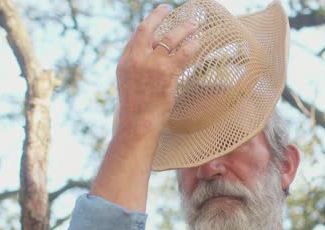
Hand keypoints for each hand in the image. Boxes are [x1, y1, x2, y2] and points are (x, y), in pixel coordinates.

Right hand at [114, 4, 199, 137]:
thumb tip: (153, 54)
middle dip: (159, 15)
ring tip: (193, 26)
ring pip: (170, 39)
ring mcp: (152, 64)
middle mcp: (137, 59)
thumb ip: (138, 66)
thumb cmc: (136, 108)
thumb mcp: (129, 83)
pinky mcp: (167, 73)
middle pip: (148, 29)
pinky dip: (192, 46)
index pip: (137, 35)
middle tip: (169, 8)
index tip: (157, 15)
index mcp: (126, 61)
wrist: (138, 123)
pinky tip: (198, 42)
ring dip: (183, 29)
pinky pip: (183, 53)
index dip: (149, 23)